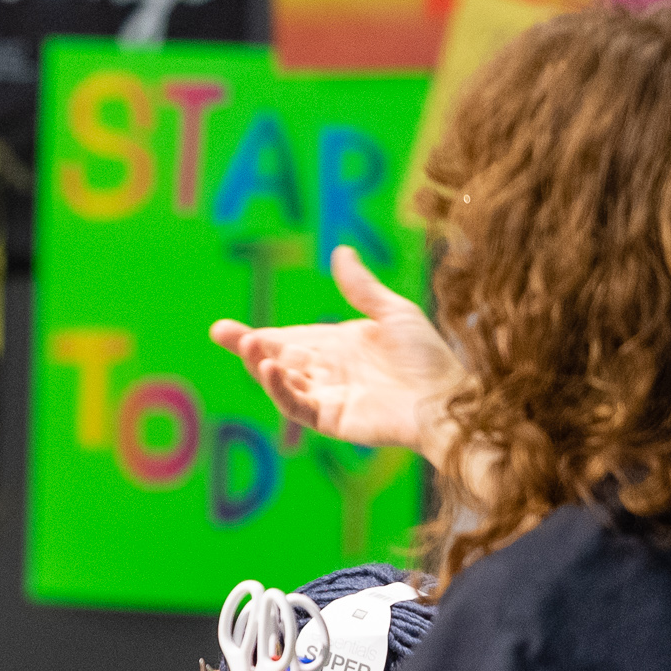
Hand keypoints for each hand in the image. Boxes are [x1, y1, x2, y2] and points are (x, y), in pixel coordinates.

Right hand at [210, 245, 457, 463]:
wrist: (448, 399)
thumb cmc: (428, 358)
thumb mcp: (393, 313)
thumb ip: (361, 288)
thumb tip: (340, 251)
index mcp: (336, 347)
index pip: (286, 340)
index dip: (256, 336)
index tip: (223, 329)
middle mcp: (326, 373)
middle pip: (276, 359)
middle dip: (248, 348)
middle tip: (221, 332)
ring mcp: (327, 397)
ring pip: (281, 382)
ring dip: (261, 365)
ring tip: (251, 346)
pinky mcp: (332, 419)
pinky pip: (298, 406)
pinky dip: (281, 389)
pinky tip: (272, 370)